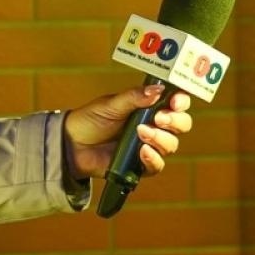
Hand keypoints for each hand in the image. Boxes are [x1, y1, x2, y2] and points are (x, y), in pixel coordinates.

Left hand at [62, 83, 192, 180]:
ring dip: (161, 138)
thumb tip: (158, 89)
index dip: (181, 101)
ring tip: (141, 133)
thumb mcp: (111, 104)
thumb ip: (134, 97)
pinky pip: (157, 165)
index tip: (175, 101)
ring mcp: (149, 145)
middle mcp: (154, 126)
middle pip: (181, 124)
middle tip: (159, 118)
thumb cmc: (91, 119)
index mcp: (150, 106)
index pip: (176, 103)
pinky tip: (142, 151)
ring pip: (171, 144)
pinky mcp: (141, 165)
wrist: (72, 145)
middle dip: (175, 121)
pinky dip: (153, 158)